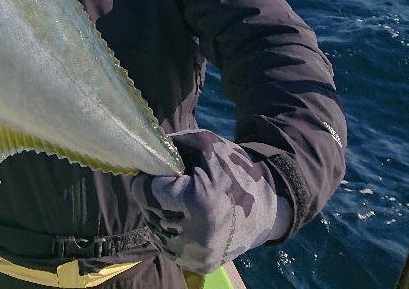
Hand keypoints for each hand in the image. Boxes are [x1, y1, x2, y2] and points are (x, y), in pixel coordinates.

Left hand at [131, 129, 291, 274]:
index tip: (166, 172)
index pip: (144, 191)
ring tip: (183, 202)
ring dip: (161, 213)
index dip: (151, 177)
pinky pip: (167, 245)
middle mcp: (196, 236)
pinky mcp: (200, 265)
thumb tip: (142, 152)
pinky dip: (171, 231)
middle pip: (147, 210)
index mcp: (197, 202)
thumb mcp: (204, 144)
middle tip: (176, 186)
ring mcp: (197, 255)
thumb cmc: (233, 169)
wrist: (266, 206)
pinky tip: (186, 219)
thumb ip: (170, 144)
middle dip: (155, 195)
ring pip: (154, 229)